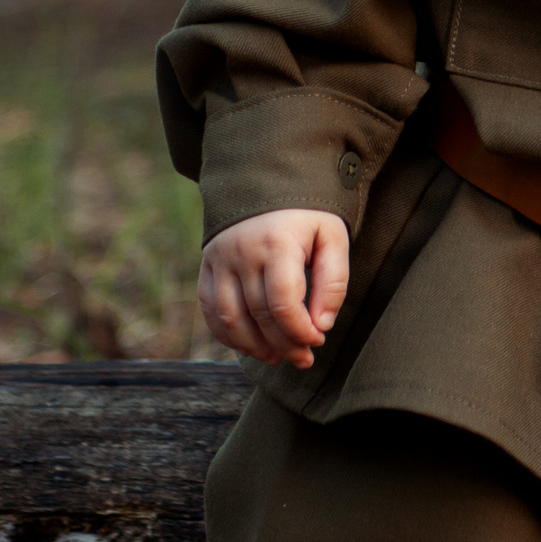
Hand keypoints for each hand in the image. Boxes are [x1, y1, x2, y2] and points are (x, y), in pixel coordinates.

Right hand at [198, 208, 350, 368]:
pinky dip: (228, 335)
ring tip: (278, 357)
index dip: (300, 331)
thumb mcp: (332, 237)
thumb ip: (333, 281)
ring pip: (229, 319)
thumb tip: (321, 326)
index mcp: (276, 243)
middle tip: (303, 359)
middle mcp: (242, 252)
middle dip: (283, 345)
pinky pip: (210, 310)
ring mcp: (219, 260)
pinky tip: (251, 345)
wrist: (266, 182)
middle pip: (259, 316)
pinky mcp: (207, 266)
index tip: (317, 340)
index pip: (283, 303)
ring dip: (253, 347)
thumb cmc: (307, 215)